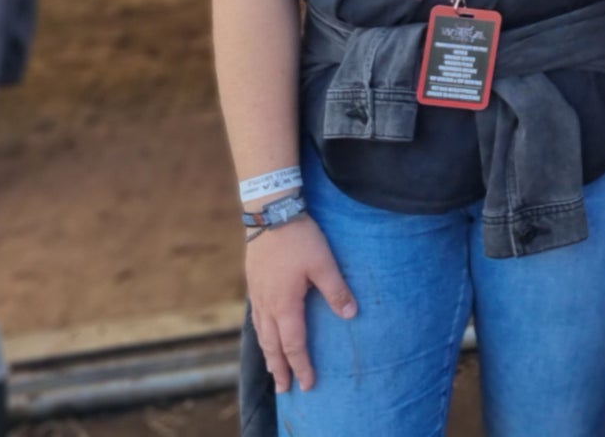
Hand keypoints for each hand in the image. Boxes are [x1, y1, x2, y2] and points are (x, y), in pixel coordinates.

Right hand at [245, 214, 356, 392]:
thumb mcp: (324, 263)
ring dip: (269, 354)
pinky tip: (265, 334)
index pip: (294, 344)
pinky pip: (256, 320)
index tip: (308, 384)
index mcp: (285, 305)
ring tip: (274, 369)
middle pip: (272, 346)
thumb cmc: (299, 238)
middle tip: (285, 389)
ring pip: (261, 334)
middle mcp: (267, 305)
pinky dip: (261, 335)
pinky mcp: (254, 285)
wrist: (270, 214)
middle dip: (280, 369)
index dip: (302, 365)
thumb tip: (350, 313)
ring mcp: (258, 296)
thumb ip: (336, 290)